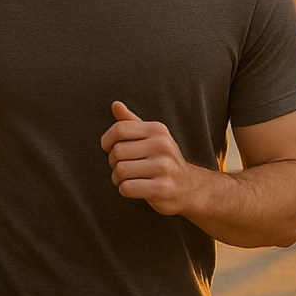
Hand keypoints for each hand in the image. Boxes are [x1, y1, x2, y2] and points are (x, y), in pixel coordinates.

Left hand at [100, 101, 198, 215]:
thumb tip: (115, 104)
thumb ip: (131, 122)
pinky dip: (126, 190)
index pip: (120, 129)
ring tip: (131, 178)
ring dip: (119, 179)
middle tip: (126, 167)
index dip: (107, 140)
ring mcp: (164, 167)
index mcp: (158, 130)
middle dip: (114, 163)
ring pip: (120, 171)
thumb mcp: (151, 137)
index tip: (109, 148)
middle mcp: (162, 145)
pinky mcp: (162, 188)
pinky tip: (137, 189)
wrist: (188, 186)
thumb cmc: (163, 160)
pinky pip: (127, 188)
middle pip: (117, 152)